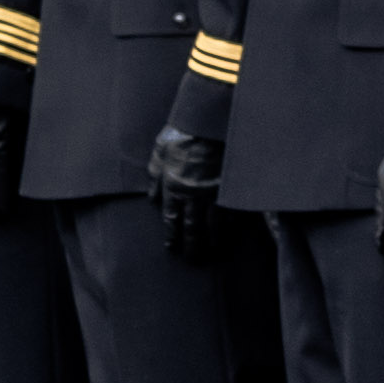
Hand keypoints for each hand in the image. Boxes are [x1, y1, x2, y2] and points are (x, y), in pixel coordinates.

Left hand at [147, 126, 223, 265]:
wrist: (209, 123)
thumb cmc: (182, 133)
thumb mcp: (159, 151)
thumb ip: (154, 175)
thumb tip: (152, 197)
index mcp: (173, 186)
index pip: (172, 218)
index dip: (172, 235)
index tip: (172, 247)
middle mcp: (193, 194)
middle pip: (191, 227)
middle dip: (191, 245)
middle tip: (192, 260)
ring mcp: (214, 192)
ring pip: (213, 224)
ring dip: (212, 241)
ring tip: (212, 252)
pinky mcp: (231, 188)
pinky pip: (231, 212)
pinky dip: (231, 227)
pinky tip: (231, 235)